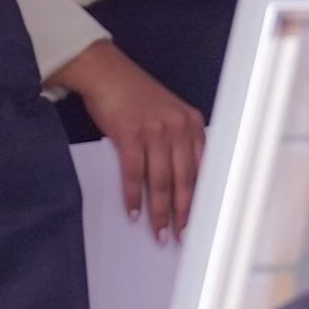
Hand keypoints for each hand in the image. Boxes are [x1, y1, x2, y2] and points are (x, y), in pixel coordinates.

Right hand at [56, 41, 204, 242]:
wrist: (105, 72)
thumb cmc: (135, 94)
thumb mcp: (169, 113)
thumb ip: (181, 140)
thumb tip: (183, 181)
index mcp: (192, 123)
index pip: (203, 169)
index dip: (201, 198)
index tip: (200, 220)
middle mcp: (177, 126)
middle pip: (185, 179)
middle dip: (184, 212)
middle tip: (182, 235)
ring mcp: (154, 130)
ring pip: (161, 181)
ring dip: (160, 211)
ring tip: (158, 231)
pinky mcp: (129, 134)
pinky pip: (134, 174)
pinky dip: (134, 197)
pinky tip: (133, 212)